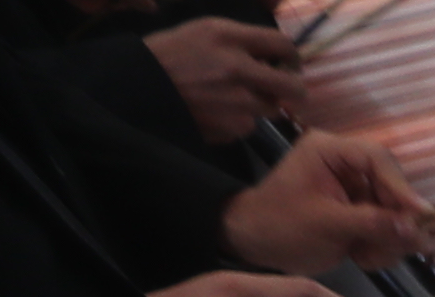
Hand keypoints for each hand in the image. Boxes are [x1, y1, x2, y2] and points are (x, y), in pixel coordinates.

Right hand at [144, 15, 305, 132]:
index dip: (292, 56)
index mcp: (229, 38)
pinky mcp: (231, 128)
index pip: (283, 44)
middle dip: (294, 88)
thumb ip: (243, 40)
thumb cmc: (172, 54)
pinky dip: (239, 119)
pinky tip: (217, 111)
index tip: (289, 63)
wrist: (140, 87)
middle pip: (293, 87)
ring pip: (272, 108)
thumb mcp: (204, 30)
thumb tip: (278, 57)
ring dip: (261, 104)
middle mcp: (237, 69)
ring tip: (234, 96)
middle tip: (287, 88)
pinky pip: (249, 125)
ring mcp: (236, 103)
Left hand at [219, 127, 426, 274]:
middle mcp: (346, 164)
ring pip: (395, 212)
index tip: (421, 216)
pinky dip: (381, 247)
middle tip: (395, 248)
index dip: (402, 188)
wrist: (254, 244)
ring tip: (365, 257)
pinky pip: (387, 228)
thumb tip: (417, 228)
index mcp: (329, 151)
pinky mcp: (359, 211)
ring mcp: (354, 189)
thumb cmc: (280, 226)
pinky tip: (361, 257)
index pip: (378, 160)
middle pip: (393, 187)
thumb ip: (372, 223)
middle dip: (396, 221)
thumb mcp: (326, 225)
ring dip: (389, 240)